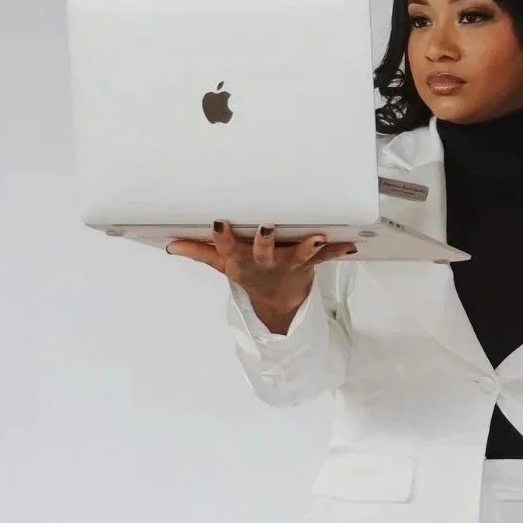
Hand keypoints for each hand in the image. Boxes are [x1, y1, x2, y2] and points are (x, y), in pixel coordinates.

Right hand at [167, 221, 357, 331]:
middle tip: (267, 227)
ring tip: (318, 237)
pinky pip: (325, 257)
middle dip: (264, 241)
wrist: (277, 299)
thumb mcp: (223, 263)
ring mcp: (289, 263)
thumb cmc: (249, 271)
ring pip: (299, 255)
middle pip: (263, 252)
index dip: (222, 238)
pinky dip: (338, 250)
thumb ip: (200, 251)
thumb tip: (170, 244)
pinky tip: (352, 244)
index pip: (226, 248)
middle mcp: (265, 262)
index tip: (219, 222)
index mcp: (241, 261)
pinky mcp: (308, 263)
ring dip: (308, 247)